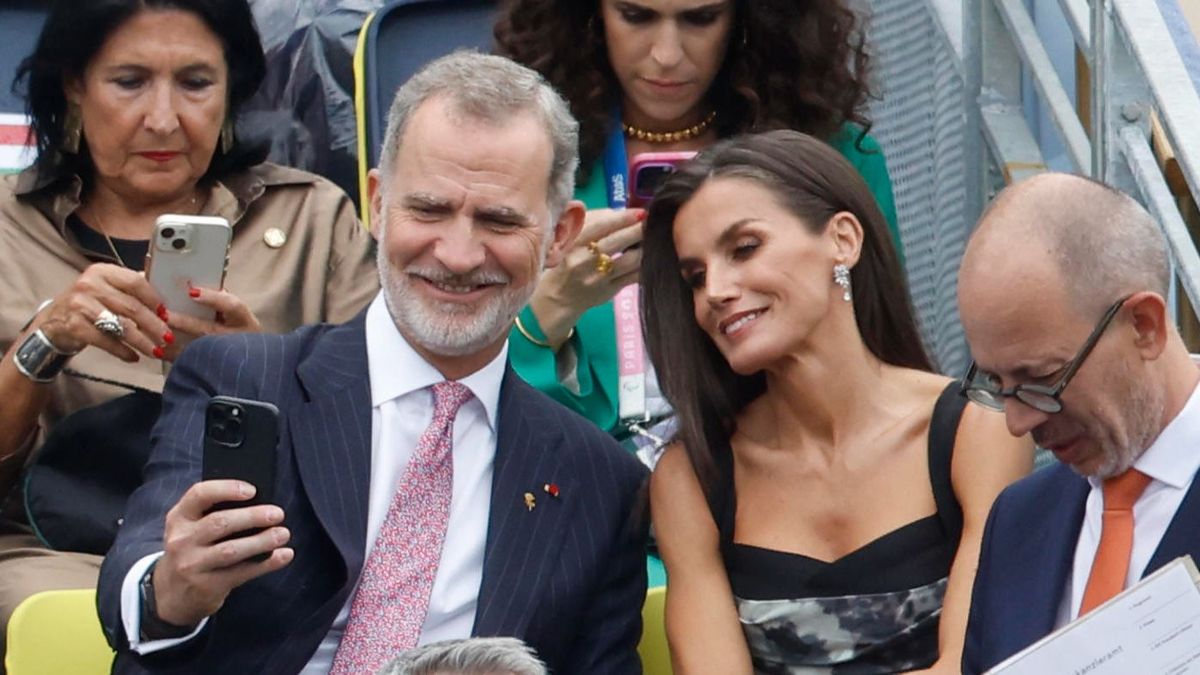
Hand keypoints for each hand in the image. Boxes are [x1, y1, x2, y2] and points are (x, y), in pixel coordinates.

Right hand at [35, 263, 169, 361]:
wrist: (53, 321)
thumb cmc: (89, 303)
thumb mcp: (107, 288)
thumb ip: (132, 289)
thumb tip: (167, 298)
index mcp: (103, 271)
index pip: (135, 282)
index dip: (154, 299)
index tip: (166, 313)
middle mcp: (90, 284)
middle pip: (131, 306)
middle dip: (153, 325)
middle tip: (168, 338)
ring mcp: (80, 304)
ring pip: (120, 325)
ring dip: (142, 341)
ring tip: (156, 350)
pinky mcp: (74, 325)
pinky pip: (105, 340)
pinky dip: (122, 351)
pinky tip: (133, 357)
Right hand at [153, 480, 291, 626]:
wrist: (169, 593)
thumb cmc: (193, 549)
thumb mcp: (191, 528)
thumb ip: (215, 513)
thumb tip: (261, 503)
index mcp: (179, 517)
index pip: (199, 494)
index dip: (227, 489)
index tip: (252, 490)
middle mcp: (182, 540)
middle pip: (220, 523)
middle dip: (253, 516)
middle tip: (278, 514)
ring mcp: (192, 565)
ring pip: (231, 550)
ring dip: (262, 541)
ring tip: (283, 534)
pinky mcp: (206, 587)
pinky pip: (241, 573)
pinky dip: (267, 564)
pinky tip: (284, 555)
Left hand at [162, 286, 260, 359]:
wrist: (248, 364)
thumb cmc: (238, 331)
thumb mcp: (235, 316)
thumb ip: (219, 303)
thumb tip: (190, 288)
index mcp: (245, 321)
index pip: (233, 306)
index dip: (213, 298)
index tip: (191, 292)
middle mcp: (238, 340)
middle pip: (209, 329)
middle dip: (184, 322)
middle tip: (163, 313)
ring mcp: (225, 357)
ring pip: (197, 348)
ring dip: (174, 340)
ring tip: (155, 331)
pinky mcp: (211, 370)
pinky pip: (189, 362)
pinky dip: (171, 356)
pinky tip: (157, 349)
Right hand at [528, 208, 644, 345]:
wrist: (559, 296)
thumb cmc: (568, 258)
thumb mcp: (571, 236)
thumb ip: (593, 220)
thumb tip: (620, 213)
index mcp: (573, 244)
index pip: (599, 227)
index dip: (622, 218)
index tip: (640, 212)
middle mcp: (584, 262)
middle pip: (616, 243)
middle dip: (637, 230)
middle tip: (652, 222)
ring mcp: (598, 279)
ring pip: (629, 261)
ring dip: (645, 248)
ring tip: (653, 238)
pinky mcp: (609, 292)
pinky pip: (634, 277)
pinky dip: (645, 265)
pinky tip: (650, 256)